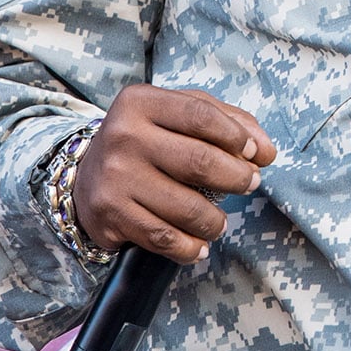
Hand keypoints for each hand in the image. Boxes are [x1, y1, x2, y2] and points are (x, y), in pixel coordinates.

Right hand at [72, 85, 276, 262]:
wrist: (85, 176)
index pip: (202, 116)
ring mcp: (115, 177)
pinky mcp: (111, 214)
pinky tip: (199, 245)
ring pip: (187, 207)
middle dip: (238, 178)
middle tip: (250, 184)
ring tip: (220, 221)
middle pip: (200, 162)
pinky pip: (164, 238)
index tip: (256, 153)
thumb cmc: (147, 140)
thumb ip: (226, 121)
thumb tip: (266, 150)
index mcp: (141, 102)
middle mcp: (124, 136)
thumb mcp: (178, 115)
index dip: (238, 137)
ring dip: (216, 221)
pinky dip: (190, 247)